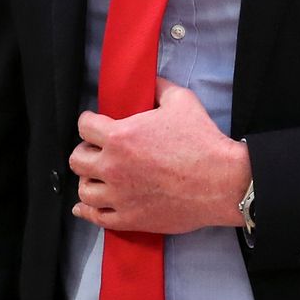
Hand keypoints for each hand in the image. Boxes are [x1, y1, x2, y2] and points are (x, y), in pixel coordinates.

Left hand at [68, 78, 249, 234]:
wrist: (222, 182)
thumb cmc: (202, 142)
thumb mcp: (181, 101)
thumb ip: (159, 88)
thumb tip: (151, 81)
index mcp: (119, 137)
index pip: (84, 127)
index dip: (89, 122)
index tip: (94, 124)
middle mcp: (113, 167)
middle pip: (78, 159)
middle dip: (85, 151)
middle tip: (98, 151)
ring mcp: (119, 196)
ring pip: (84, 190)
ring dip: (88, 181)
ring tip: (98, 178)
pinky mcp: (130, 218)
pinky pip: (97, 217)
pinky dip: (87, 211)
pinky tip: (85, 207)